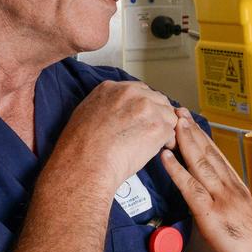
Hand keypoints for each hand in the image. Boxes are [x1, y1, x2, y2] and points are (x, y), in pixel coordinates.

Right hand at [55, 80, 178, 189]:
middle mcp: (131, 93)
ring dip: (164, 128)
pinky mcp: (158, 126)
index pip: (140, 90)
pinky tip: (158, 150)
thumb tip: (113, 114)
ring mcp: (146, 108)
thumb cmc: (80, 148)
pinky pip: (171, 132)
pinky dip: (167, 142)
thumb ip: (105, 106)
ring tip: (155, 143)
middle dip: (157, 116)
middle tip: (151, 132)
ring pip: (167, 115)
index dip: (144, 107)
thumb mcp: (85, 113)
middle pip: (157, 99)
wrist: (86, 164)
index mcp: (111, 88)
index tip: (142, 118)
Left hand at [161, 115, 251, 251]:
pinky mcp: (210, 214)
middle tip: (179, 113)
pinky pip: (189, 187)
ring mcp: (220, 199)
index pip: (219, 159)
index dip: (205, 141)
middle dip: (192, 132)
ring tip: (173, 124)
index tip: (194, 127)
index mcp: (239, 190)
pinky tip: (167, 157)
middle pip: (207, 154)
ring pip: (198, 164)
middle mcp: (229, 189)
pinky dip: (176, 170)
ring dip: (184, 142)